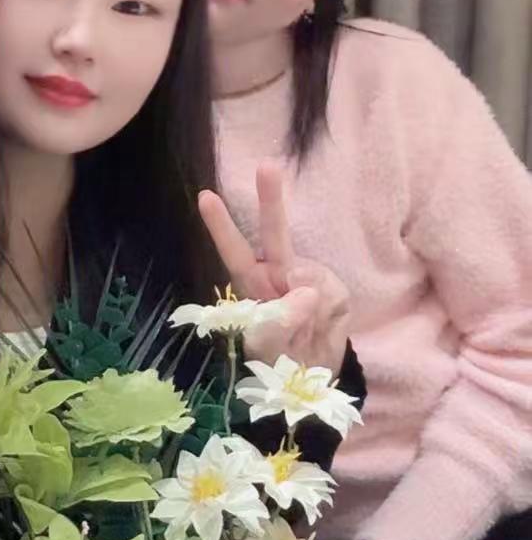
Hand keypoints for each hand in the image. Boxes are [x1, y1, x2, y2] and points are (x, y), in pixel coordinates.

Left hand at [199, 162, 349, 372]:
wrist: (314, 374)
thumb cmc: (279, 357)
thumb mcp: (267, 350)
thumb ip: (278, 323)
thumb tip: (305, 289)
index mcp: (252, 284)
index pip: (234, 252)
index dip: (221, 226)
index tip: (205, 196)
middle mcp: (277, 274)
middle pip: (274, 235)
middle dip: (271, 201)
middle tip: (267, 165)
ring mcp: (309, 280)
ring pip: (310, 276)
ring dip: (310, 309)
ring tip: (304, 336)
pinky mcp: (334, 291)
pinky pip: (331, 297)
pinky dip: (328, 315)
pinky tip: (322, 326)